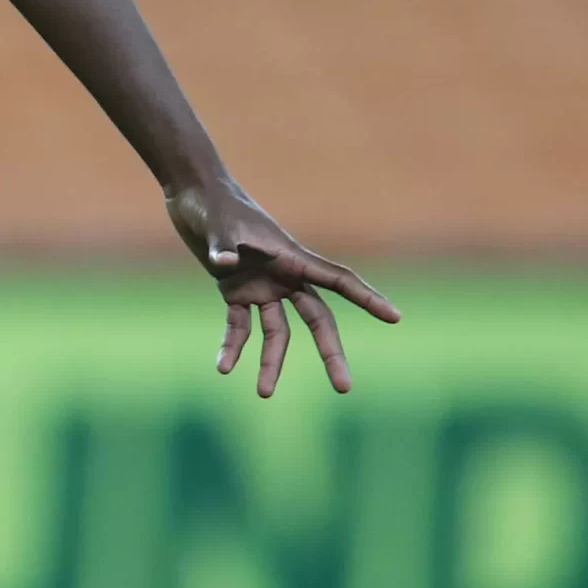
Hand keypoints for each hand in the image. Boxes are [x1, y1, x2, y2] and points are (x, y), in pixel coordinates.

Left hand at [165, 178, 400, 396]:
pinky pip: (239, 326)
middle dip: (331, 353)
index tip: (395, 317)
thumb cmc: (212, 202)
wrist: (193, 194)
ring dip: (271, 362)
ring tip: (263, 393)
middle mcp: (284, 276)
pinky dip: (232, 346)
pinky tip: (223, 367)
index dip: (366, 298)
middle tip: (344, 388)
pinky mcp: (235, 291)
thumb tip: (225, 263)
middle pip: (317, 320)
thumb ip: (224, 245)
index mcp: (292, 256)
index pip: (338, 280)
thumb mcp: (218, 223)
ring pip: (277, 332)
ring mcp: (262, 286)